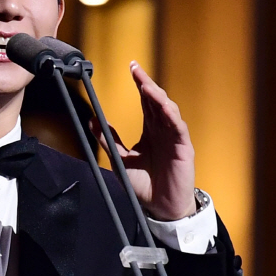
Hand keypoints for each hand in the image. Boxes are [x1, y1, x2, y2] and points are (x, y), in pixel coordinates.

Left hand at [90, 61, 195, 220]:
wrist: (160, 207)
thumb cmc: (144, 185)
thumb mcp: (120, 159)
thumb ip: (108, 140)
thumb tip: (91, 121)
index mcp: (151, 131)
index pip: (146, 102)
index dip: (140, 84)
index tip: (131, 67)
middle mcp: (164, 130)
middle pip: (156, 101)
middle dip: (146, 83)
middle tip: (135, 68)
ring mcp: (174, 138)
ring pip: (168, 110)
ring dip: (157, 96)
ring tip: (144, 85)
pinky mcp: (183, 148)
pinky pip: (178, 127)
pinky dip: (171, 114)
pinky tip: (162, 104)